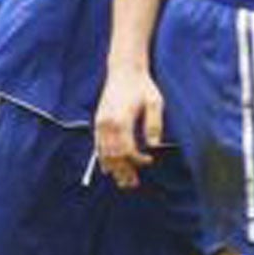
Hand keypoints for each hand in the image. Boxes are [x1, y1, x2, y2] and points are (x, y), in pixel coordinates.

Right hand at [94, 66, 163, 188]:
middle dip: (123, 171)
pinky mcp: (98, 121)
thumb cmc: (142, 86)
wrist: (124, 70)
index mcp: (121, 120)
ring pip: (103, 153)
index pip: (126, 150)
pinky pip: (98, 145)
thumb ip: (155, 124)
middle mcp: (107, 123)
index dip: (137, 160)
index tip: (149, 161)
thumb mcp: (155, 102)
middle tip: (132, 184)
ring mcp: (100, 123)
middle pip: (113, 155)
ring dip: (113, 168)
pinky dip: (102, 158)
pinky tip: (108, 168)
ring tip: (122, 181)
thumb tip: (154, 146)